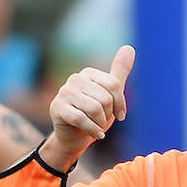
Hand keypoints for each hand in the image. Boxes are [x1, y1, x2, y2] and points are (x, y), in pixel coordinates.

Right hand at [46, 45, 135, 160]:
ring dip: (100, 124)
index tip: (119, 115)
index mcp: (89, 73)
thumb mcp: (111, 95)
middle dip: (107, 115)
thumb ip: (119, 73)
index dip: (120, 104)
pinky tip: (96, 134)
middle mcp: (75, 78)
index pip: (114, 85)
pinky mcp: (57, 107)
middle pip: (105, 99)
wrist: (75, 138)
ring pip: (94, 109)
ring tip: (96, 126)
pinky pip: (82, 119)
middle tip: (101, 121)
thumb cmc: (95, 116)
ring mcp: (64, 92)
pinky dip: (92, 130)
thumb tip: (129, 48)